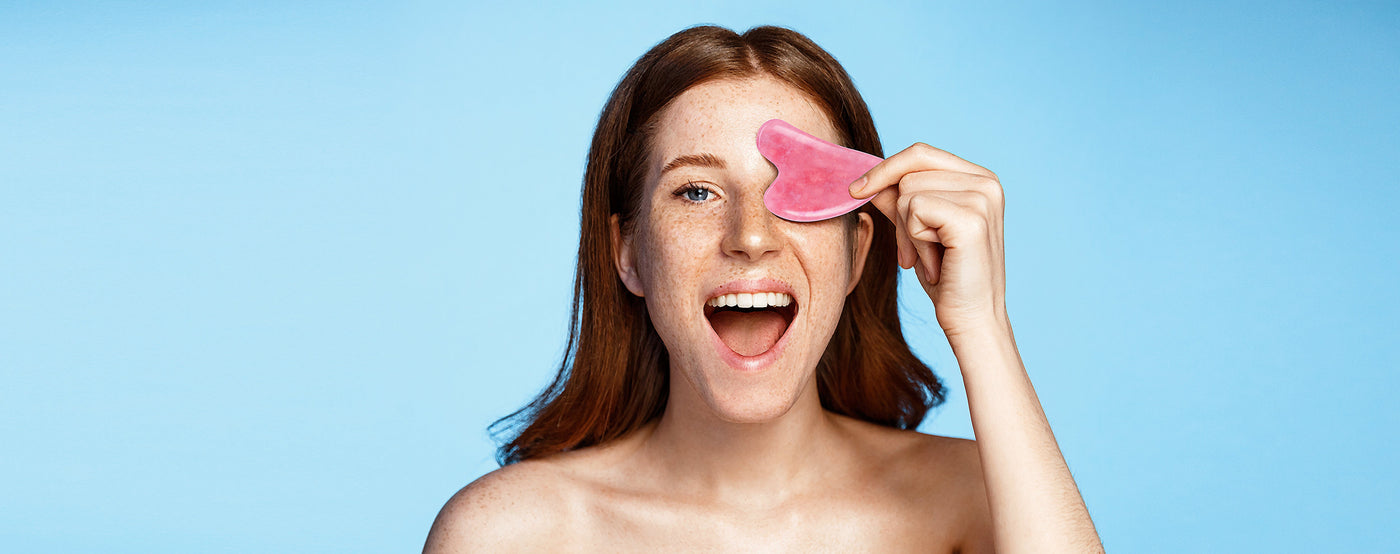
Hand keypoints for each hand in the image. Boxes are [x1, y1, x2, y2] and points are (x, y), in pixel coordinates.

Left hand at [849, 142, 1007, 338]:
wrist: (970, 320)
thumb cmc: (946, 278)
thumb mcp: (917, 231)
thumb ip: (898, 201)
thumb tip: (868, 179)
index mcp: (979, 179)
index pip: (921, 153)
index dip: (885, 169)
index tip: (856, 191)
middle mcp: (986, 182)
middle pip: (910, 172)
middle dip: (898, 213)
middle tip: (910, 253)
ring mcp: (983, 198)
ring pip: (908, 193)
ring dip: (908, 233)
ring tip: (929, 260)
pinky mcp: (972, 219)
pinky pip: (914, 211)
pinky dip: (915, 241)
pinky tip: (934, 264)